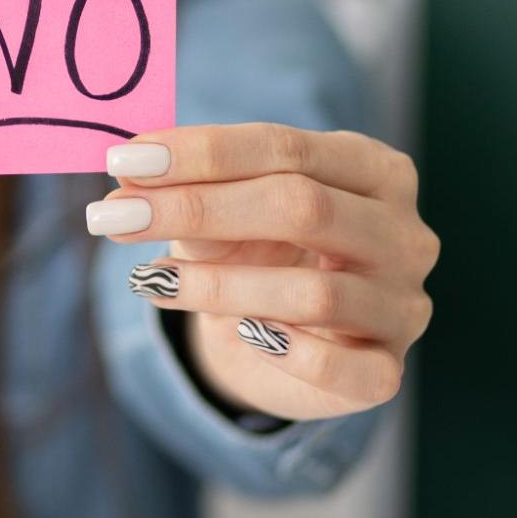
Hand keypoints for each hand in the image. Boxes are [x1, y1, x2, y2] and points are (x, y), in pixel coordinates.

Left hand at [87, 123, 437, 421]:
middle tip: (113, 217)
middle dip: (197, 208)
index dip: (200, 153)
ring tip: (151, 280)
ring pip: (314, 293)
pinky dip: (281, 351)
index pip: (285, 147)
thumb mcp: (223, 215)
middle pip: (302, 207)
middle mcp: (403, 232)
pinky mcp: (386, 371)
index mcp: (372, 169)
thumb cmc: (257, 253)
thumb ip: (187, 194)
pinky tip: (234, 333)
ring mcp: (403, 305)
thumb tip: (126, 183)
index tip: (122, 163)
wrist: (283, 342)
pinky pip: (339, 368)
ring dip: (218, 286)